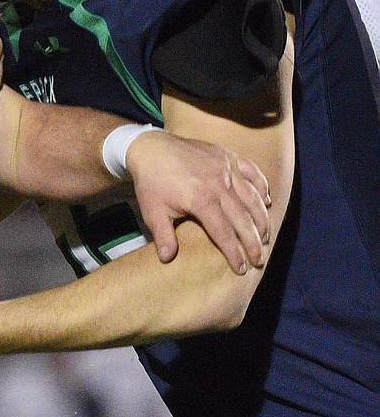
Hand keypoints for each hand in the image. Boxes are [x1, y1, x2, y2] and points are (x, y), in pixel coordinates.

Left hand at [126, 129, 270, 273]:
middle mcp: (219, 185)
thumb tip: (167, 258)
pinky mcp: (227, 156)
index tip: (240, 268)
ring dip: (262, 218)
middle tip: (258, 259)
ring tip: (266, 236)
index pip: (224, 233)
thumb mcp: (152, 211)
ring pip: (253, 198)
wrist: (149, 147)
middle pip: (243, 219)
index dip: (234, 252)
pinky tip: (267, 201)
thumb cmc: (151, 182)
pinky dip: (262, 187)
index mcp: (202, 200)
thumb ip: (163, 235)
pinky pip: (252, 172)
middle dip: (253, 242)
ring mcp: (226, 168)